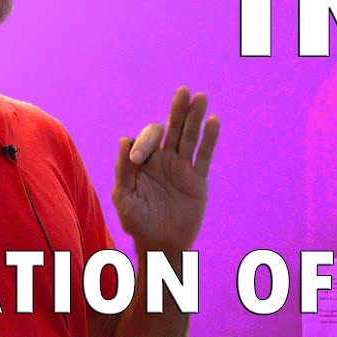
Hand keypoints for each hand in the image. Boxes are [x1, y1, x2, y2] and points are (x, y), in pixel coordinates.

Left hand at [113, 87, 219, 252]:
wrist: (161, 244)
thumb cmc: (138, 222)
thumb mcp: (125, 198)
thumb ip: (123, 170)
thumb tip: (124, 139)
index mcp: (143, 161)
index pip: (146, 141)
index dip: (144, 144)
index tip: (139, 161)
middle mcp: (163, 159)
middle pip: (171, 129)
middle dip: (176, 111)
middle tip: (183, 91)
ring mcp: (181, 167)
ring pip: (189, 137)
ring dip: (194, 118)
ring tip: (200, 97)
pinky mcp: (197, 178)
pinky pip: (203, 156)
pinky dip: (209, 139)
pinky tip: (213, 121)